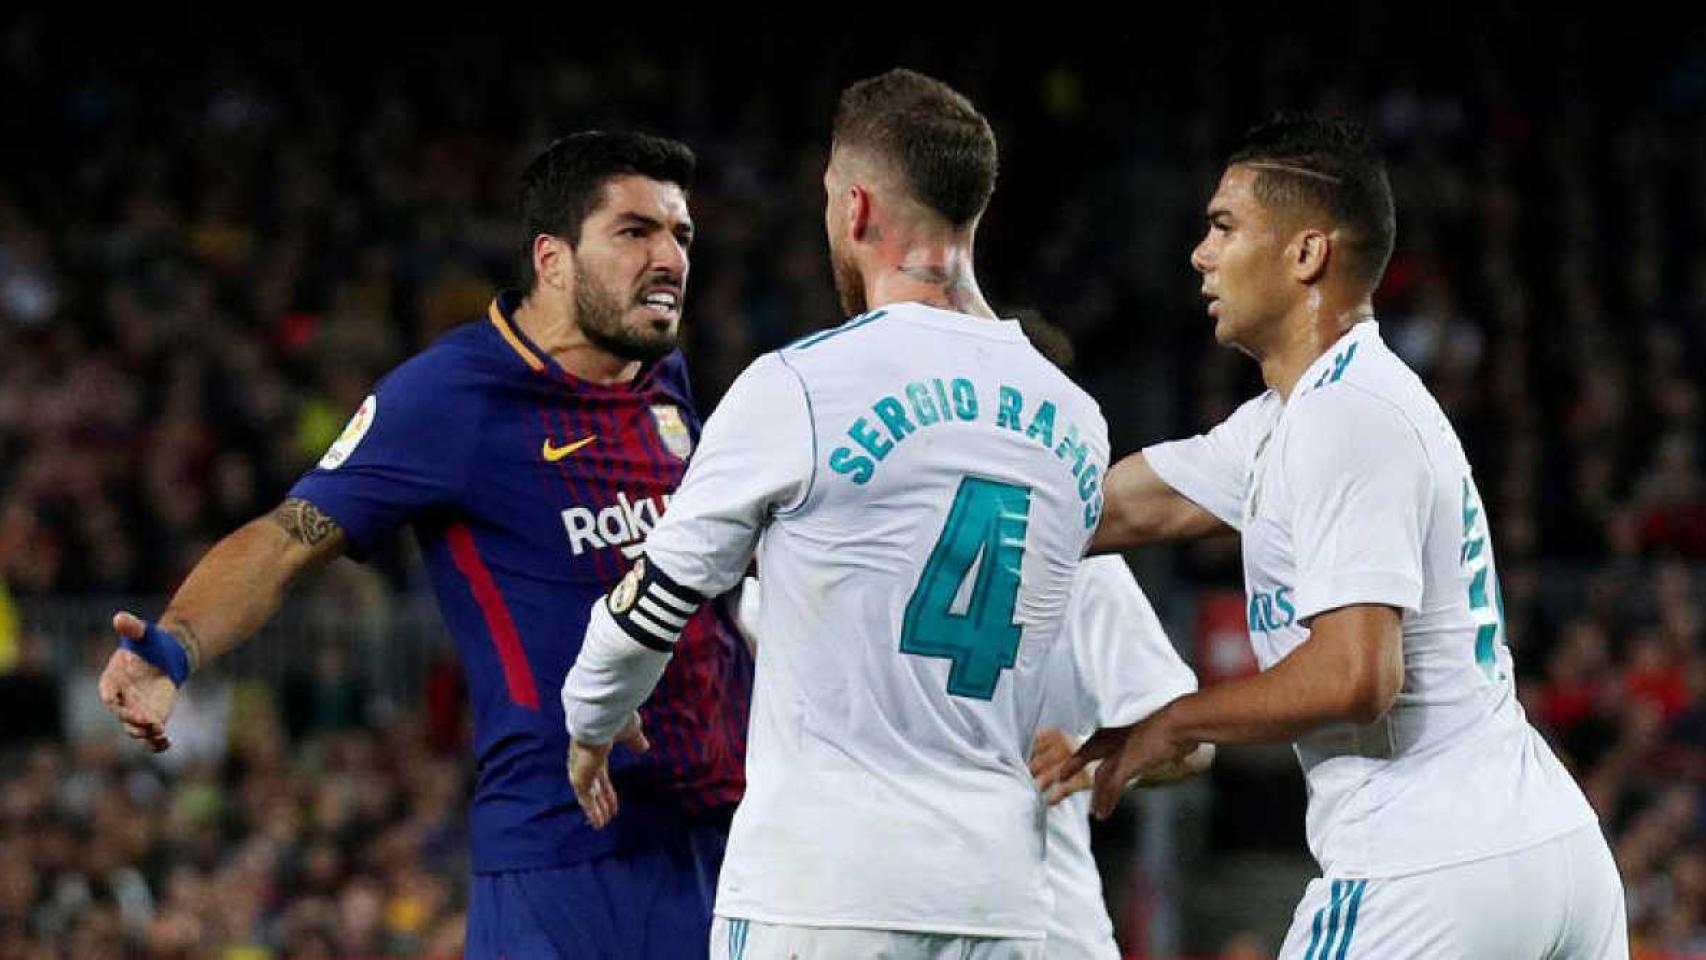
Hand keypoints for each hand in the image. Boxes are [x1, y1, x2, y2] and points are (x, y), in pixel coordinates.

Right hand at [98, 612, 178, 751]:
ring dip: (145, 734)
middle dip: (133, 720)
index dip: (114, 701)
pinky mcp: (151, 717)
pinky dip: (156, 743)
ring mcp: (135, 710)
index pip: (108, 694)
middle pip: (122, 715)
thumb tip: (121, 618)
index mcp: (112, 679)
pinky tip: (166, 743)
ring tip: (160, 734)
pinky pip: (150, 735)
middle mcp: (121, 699)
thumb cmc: (149, 643)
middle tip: (149, 722)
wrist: (166, 655)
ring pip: (135, 729)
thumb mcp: (142, 633)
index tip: (119, 705)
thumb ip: (132, 627)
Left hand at [567, 711, 649, 828]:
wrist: (600, 717)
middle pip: (594, 787)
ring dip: (596, 809)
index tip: (613, 801)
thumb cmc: (614, 719)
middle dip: (602, 801)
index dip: (608, 789)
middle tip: (608, 815)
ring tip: (603, 824)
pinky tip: (599, 822)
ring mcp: (581, 770)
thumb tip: (644, 746)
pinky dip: (591, 810)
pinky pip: (585, 799)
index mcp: (596, 750)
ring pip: (588, 795)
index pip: (601, 775)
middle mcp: (585, 762)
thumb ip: (635, 741)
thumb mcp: (631, 732)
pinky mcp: (579, 777)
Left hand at [1039, 706, 1199, 818]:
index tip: (1073, 760)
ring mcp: (1120, 754)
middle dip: (1074, 767)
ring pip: (1100, 778)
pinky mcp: (1125, 766)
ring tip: (1095, 811)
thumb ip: (1162, 741)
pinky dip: (1106, 802)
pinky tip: (1102, 813)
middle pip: (1088, 754)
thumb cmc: (1178, 724)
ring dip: (1097, 796)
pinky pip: (1110, 789)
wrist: (1178, 723)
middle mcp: (1117, 740)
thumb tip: (1176, 748)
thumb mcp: (1165, 732)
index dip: (1083, 752)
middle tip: (1061, 777)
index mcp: (1123, 729)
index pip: (1096, 740)